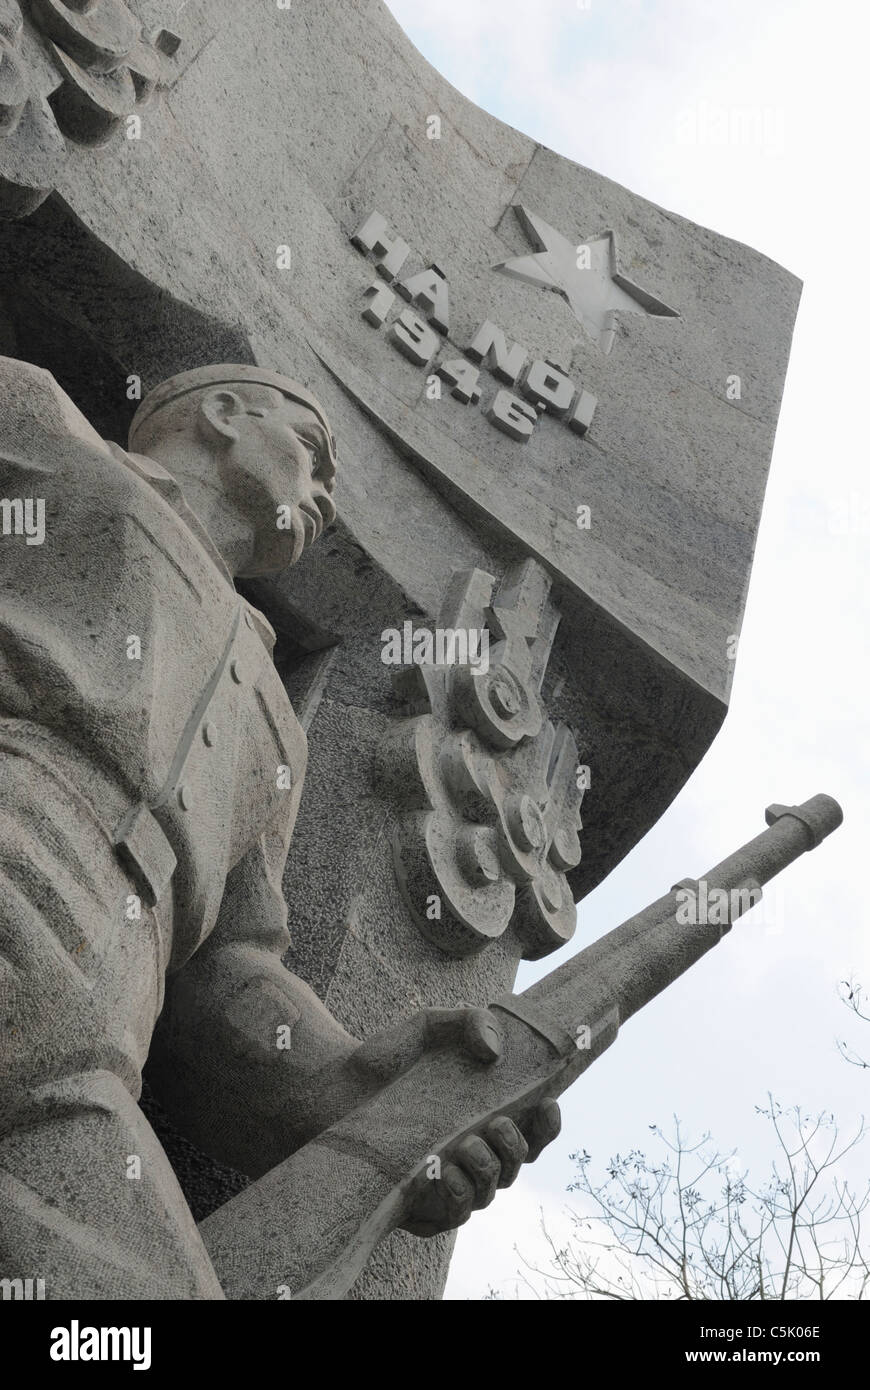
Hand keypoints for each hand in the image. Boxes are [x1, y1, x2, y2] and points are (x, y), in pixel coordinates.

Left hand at [347, 1003, 560, 1237]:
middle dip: (516, 1148)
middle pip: (516, 1165)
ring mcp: (445, 1180)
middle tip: (496, 1124)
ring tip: (466, 1146)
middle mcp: (470, 1151)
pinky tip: (444, 1174)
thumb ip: (467, 1020)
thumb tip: (494, 1050)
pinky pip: (452, 1217)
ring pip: (489, 1194)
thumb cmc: (383, 1060)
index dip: (548, 1125)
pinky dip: (457, 1198)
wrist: (329, 1086)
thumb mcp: (427, 1027)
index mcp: (481, 1114)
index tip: (548, 1105)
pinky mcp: (416, 1205)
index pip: (531, 1131)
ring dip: (488, 1172)